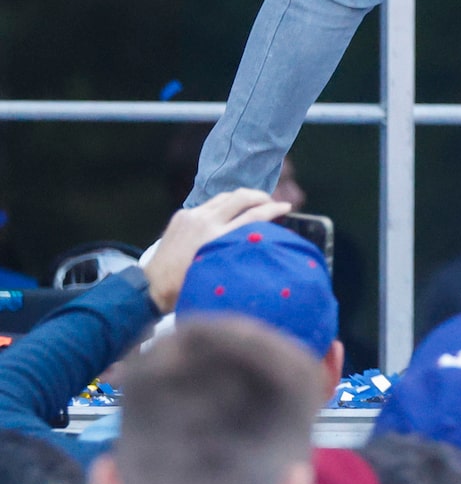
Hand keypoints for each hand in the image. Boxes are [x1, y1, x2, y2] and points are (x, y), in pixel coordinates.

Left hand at [141, 190, 288, 311]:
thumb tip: (258, 239)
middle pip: (241, 197)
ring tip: (252, 204)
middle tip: (272, 202)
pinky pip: (209, 204)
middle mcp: (205, 221)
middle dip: (261, 196)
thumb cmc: (187, 286)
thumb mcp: (217, 269)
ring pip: (225, 196)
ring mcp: (192, 215)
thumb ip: (236, 250)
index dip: (274, 209)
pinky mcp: (182, 215)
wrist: (150, 286)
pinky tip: (226, 215)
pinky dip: (222, 206)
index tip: (287, 207)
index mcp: (216, 237)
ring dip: (242, 198)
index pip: (253, 215)